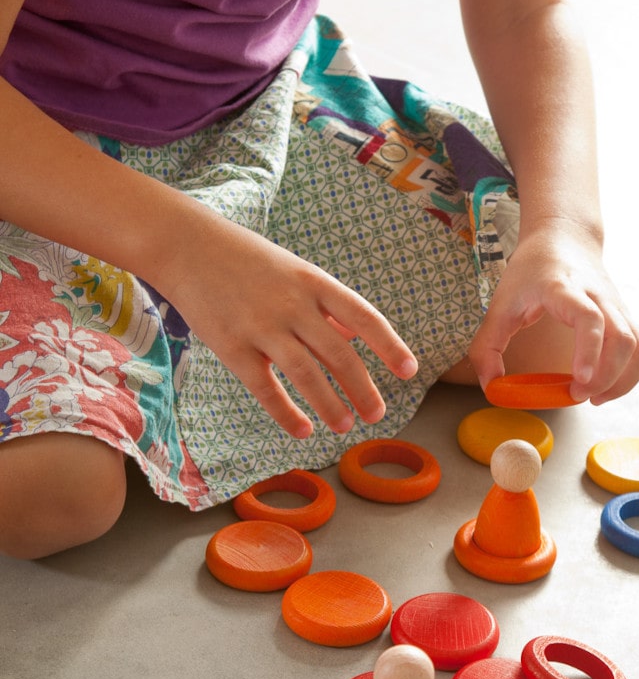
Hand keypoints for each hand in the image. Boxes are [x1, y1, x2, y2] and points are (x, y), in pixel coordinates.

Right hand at [154, 213, 417, 439]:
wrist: (189, 247)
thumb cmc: (249, 261)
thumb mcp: (296, 271)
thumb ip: (326, 305)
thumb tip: (354, 336)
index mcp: (315, 282)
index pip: (364, 316)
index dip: (389, 345)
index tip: (410, 370)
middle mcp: (293, 304)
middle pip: (339, 354)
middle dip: (363, 388)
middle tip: (378, 414)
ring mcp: (261, 326)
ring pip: (306, 375)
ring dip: (330, 405)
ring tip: (346, 426)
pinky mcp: (231, 347)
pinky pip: (265, 388)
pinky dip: (287, 413)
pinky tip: (303, 431)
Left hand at [468, 220, 638, 404]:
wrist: (563, 238)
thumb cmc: (532, 270)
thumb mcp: (500, 304)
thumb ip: (487, 347)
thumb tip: (491, 387)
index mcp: (564, 289)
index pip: (589, 317)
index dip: (589, 350)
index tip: (580, 379)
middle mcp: (598, 296)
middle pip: (622, 338)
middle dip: (607, 377)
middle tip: (577, 394)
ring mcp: (617, 306)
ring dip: (623, 379)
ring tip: (595, 395)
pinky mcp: (626, 315)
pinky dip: (633, 372)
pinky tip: (609, 383)